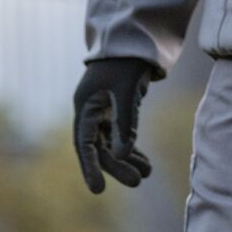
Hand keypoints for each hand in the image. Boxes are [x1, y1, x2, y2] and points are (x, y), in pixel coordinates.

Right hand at [72, 58, 155, 192]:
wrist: (134, 40)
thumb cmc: (126, 62)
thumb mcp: (126, 91)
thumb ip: (125, 124)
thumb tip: (123, 156)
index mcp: (85, 106)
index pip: (84, 144)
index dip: (90, 168)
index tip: (98, 191)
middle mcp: (90, 111)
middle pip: (100, 147)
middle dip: (117, 166)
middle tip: (138, 182)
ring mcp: (102, 112)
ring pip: (111, 145)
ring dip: (127, 160)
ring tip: (147, 174)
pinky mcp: (115, 111)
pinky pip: (120, 137)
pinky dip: (131, 150)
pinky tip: (144, 163)